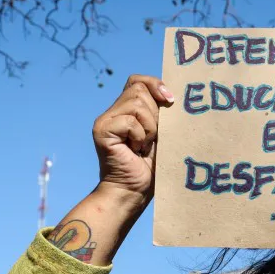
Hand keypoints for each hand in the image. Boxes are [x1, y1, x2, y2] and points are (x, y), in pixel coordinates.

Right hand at [92, 75, 173, 204]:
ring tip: (142, 146)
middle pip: (139, 90)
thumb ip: (162, 113)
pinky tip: (134, 151)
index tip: (170, 100)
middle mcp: (113, 112)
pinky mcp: (102, 130)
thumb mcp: (161, 134)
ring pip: (137, 104)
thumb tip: (172, 94)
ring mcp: (105, 120)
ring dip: (149, 128)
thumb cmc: (150, 168)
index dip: (155, 85)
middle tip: (150, 139)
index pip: (138, 81)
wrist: (133, 192)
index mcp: (126, 110)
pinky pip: (131, 121)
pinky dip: (140, 137)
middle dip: (154, 115)